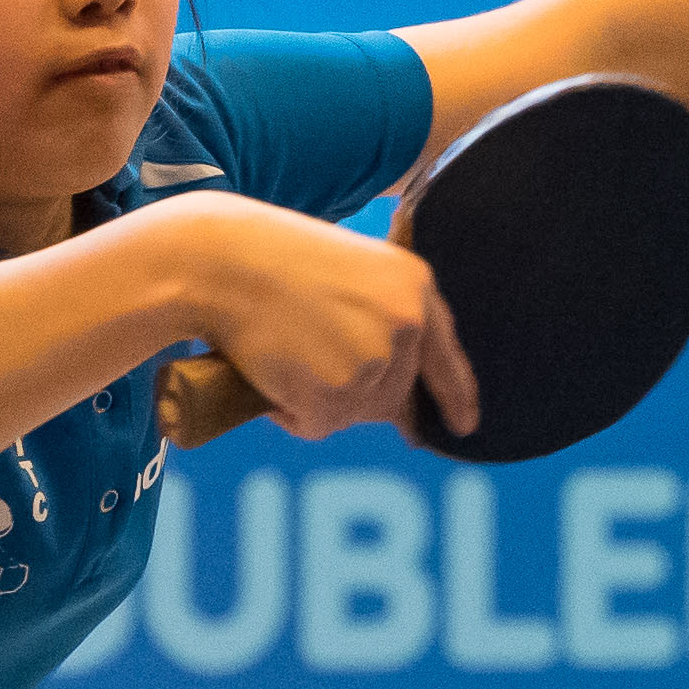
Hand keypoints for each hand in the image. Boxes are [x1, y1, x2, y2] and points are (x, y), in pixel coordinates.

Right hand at [156, 192, 478, 440]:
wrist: (223, 261)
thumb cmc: (271, 263)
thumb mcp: (349, 277)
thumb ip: (382, 323)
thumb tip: (399, 404)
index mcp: (415, 286)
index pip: (446, 355)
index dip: (456, 395)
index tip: (465, 426)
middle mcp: (407, 324)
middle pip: (393, 395)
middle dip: (352, 392)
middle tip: (303, 354)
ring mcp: (375, 360)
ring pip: (353, 412)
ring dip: (317, 400)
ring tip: (284, 351)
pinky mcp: (337, 391)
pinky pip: (317, 424)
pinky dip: (290, 412)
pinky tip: (272, 371)